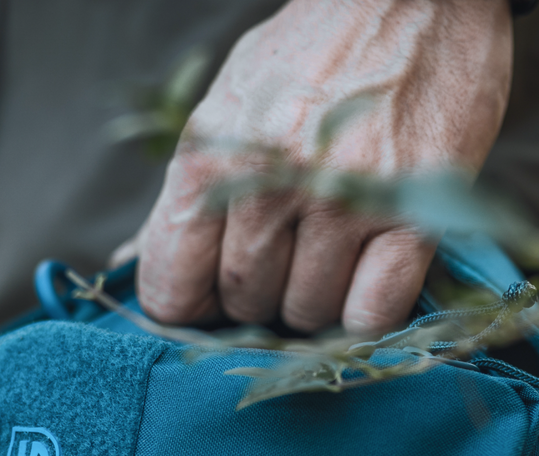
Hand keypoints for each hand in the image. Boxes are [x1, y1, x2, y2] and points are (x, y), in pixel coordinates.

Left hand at [130, 0, 512, 335]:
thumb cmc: (312, 58)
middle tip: (291, 253)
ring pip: (309, 315)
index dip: (190, 308)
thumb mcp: (227, 109)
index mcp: (210, 157)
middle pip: (245, 304)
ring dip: (318, 302)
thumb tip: (128, 264)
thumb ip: (183, 195)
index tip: (213, 299)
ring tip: (335, 251)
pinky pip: (371, 314)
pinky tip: (369, 276)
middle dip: (262, 295)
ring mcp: (342, 201)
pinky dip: (367, 314)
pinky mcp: (411, 216)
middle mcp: (270, 181)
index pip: (171, 288)